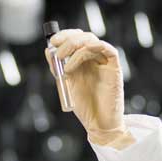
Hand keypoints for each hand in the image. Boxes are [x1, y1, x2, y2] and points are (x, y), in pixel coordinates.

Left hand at [45, 29, 132, 146]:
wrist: (98, 124)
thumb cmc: (85, 107)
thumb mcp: (66, 84)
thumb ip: (58, 68)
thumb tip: (48, 51)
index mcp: (84, 61)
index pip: (77, 39)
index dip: (65, 36)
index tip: (52, 41)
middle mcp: (95, 59)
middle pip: (84, 36)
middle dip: (68, 39)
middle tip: (56, 50)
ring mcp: (105, 61)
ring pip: (91, 40)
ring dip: (74, 47)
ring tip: (62, 64)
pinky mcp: (114, 66)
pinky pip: (103, 48)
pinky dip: (84, 53)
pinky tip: (71, 67)